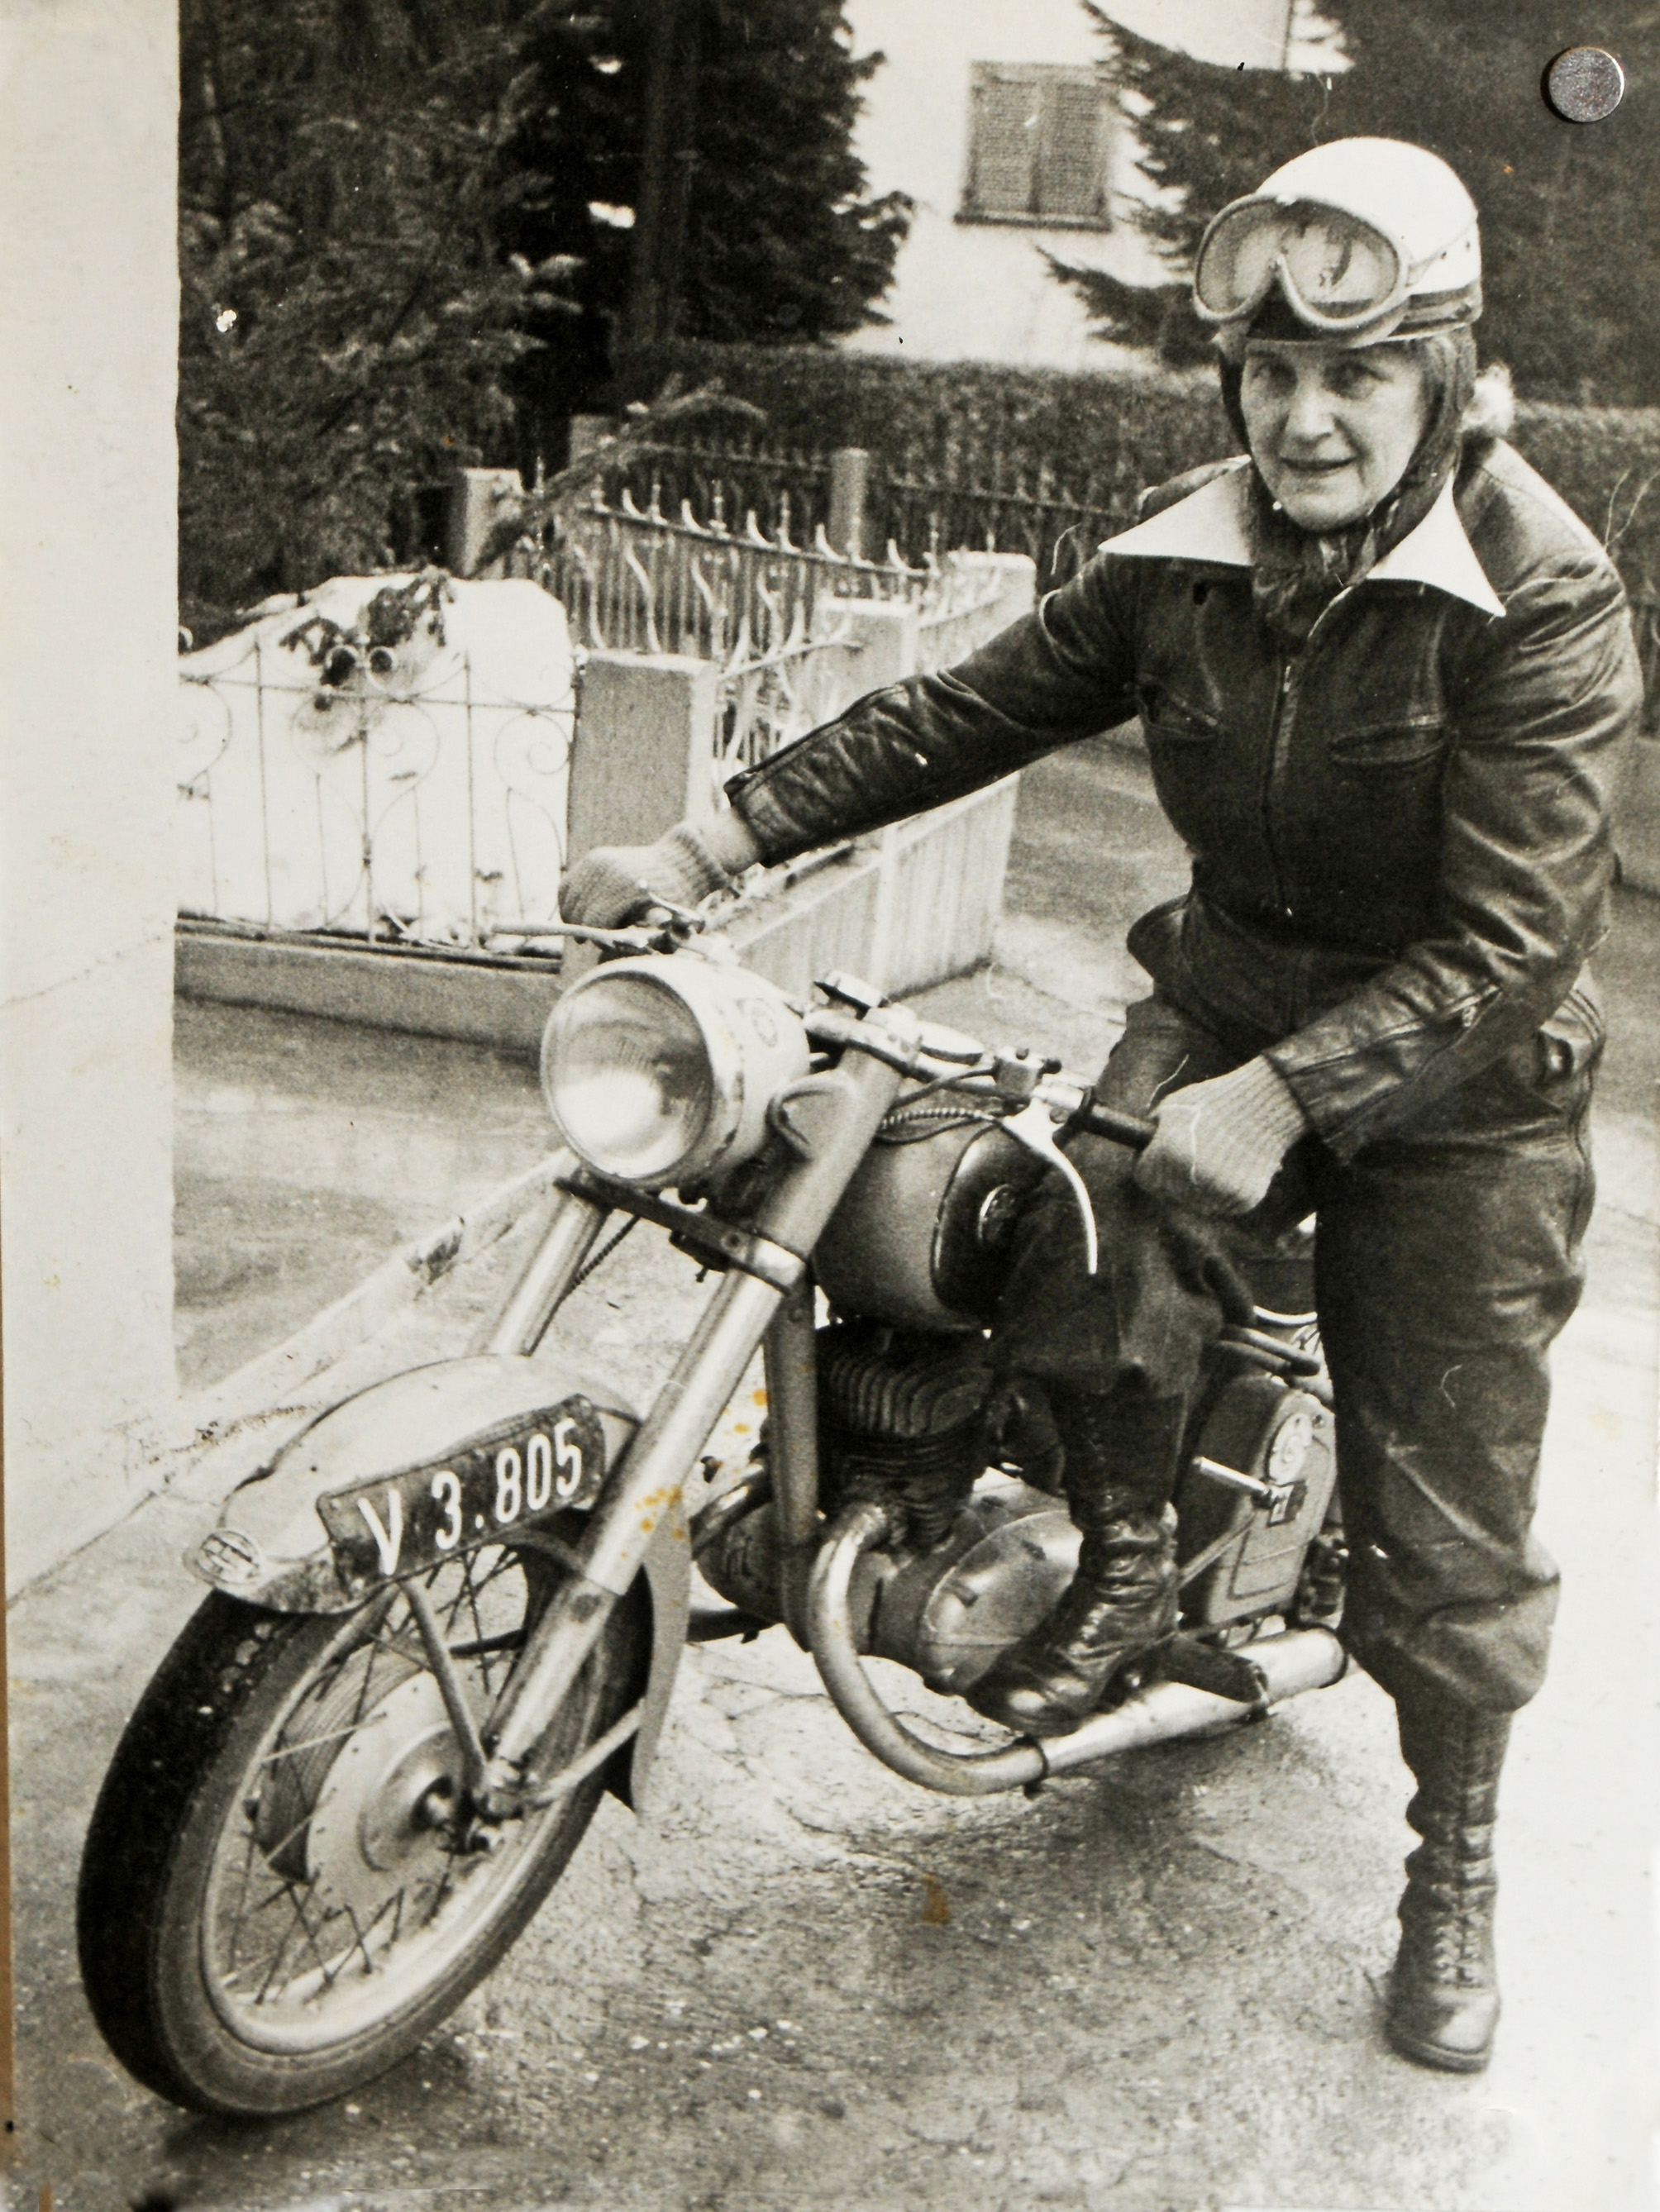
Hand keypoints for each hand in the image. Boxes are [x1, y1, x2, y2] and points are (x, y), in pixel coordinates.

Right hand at [559, 822, 735, 929]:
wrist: (677, 862)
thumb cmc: (675, 896)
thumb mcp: (665, 918)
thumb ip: (642, 934)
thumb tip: (620, 949)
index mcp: (626, 889)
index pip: (596, 921)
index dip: (596, 938)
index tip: (600, 946)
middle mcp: (609, 871)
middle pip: (580, 909)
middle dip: (582, 927)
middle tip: (585, 941)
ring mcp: (599, 861)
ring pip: (569, 896)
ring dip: (571, 915)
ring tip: (579, 929)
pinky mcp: (595, 857)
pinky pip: (569, 883)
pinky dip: (567, 900)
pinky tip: (575, 914)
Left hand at [1131, 1056, 1307, 1217]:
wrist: (1266, 1105)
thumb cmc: (1216, 1102)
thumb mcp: (1173, 1107)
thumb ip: (1153, 1132)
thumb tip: (1140, 1147)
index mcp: (1168, 1154)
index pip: (1144, 1177)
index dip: (1149, 1166)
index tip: (1158, 1159)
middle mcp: (1190, 1177)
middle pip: (1168, 1193)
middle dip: (1172, 1178)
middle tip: (1189, 1157)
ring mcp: (1217, 1192)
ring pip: (1195, 1202)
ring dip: (1198, 1187)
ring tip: (1213, 1159)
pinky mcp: (1241, 1200)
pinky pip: (1222, 1205)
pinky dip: (1224, 1191)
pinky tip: (1232, 1166)